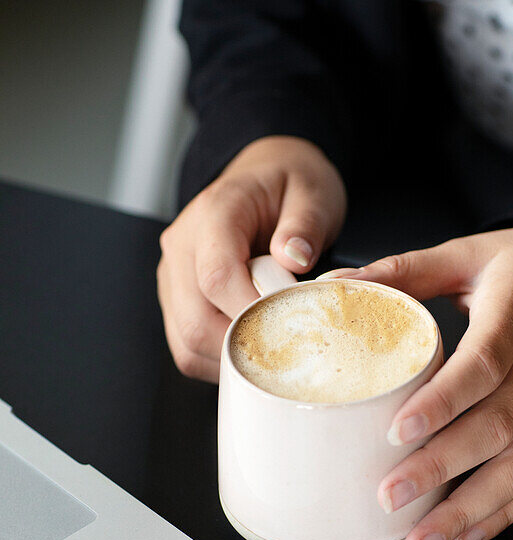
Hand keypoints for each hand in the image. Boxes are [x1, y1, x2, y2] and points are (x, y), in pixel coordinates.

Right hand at [157, 136, 346, 381]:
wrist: (265, 180)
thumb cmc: (288, 186)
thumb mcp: (312, 191)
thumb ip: (306, 223)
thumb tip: (293, 258)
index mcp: (213, 213)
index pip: (216, 276)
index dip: (251, 311)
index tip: (289, 325)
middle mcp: (182, 246)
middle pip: (195, 320)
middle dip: (245, 345)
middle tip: (289, 346)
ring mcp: (174, 277)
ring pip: (187, 342)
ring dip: (232, 358)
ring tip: (273, 346)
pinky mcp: (177, 301)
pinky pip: (188, 348)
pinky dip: (221, 359)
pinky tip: (253, 347)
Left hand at [328, 227, 512, 539]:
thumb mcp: (471, 252)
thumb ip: (407, 270)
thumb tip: (339, 284)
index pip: (483, 365)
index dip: (442, 403)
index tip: (396, 433)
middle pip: (498, 427)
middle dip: (441, 469)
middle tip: (389, 497)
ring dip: (469, 511)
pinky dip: (503, 515)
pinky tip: (464, 536)